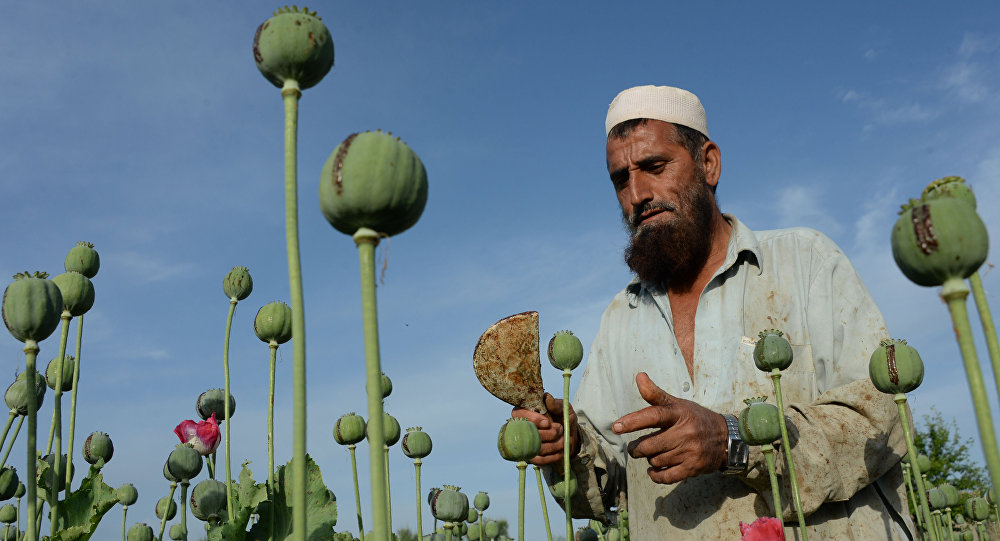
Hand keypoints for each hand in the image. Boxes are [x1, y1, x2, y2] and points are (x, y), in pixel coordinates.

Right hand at [511, 393, 579, 466]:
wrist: (572, 438)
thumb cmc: (564, 419)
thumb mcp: (564, 409)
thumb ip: (556, 404)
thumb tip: (548, 398)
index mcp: (525, 412)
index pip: (518, 414)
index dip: (532, 419)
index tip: (547, 423)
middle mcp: (521, 428)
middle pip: (527, 433)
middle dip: (548, 433)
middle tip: (560, 430)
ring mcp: (525, 444)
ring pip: (534, 447)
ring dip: (553, 444)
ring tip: (562, 439)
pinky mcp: (531, 457)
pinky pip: (538, 459)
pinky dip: (552, 455)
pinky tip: (560, 451)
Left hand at [612, 372, 727, 483]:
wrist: (726, 438)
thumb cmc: (695, 418)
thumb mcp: (678, 404)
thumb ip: (655, 394)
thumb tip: (639, 376)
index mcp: (679, 413)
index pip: (654, 415)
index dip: (633, 421)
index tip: (616, 426)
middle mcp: (686, 432)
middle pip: (650, 445)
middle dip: (636, 448)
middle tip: (634, 448)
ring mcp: (690, 451)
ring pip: (656, 460)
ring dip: (649, 459)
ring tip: (653, 453)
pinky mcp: (693, 468)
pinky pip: (667, 476)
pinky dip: (655, 475)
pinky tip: (653, 469)